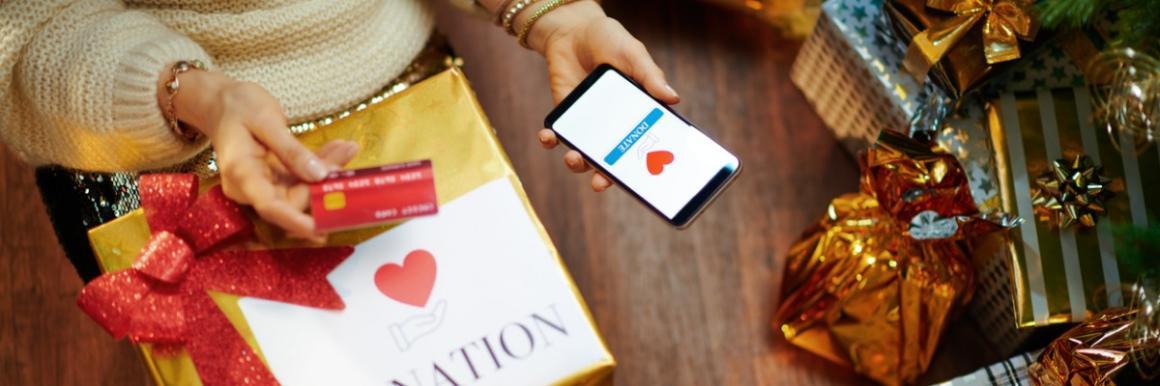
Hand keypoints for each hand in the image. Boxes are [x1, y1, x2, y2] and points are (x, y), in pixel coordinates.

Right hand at [160, 69, 357, 240]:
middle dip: (323, 185)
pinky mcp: (275, 179)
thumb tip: (319, 176)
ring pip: (302, 189)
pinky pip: (302, 178)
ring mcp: (264, 185)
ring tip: (347, 148)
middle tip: (346, 158)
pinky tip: (339, 148)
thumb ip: (291, 149)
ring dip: (327, 171)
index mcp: (242, 173)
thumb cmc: (238, 107)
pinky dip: (321, 165)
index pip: (270, 206)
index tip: (320, 230)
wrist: (222, 103)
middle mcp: (251, 187)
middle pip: (292, 199)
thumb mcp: (266, 119)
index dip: (296, 221)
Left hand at [524, 1, 678, 191]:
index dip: (643, 167)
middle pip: (612, 161)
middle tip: (601, 182)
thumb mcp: (634, 55)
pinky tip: (547, 136)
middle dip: (606, 177)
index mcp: (637, 116)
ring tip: (574, 157)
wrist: (574, 30)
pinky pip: (557, 137)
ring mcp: (588, 125)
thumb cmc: (611, 41)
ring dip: (577, 163)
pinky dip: (550, 140)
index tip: (642, 181)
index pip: (644, 147)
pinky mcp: (565, 117)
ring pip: (583, 156)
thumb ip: (650, 77)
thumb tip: (673, 98)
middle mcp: (614, 127)